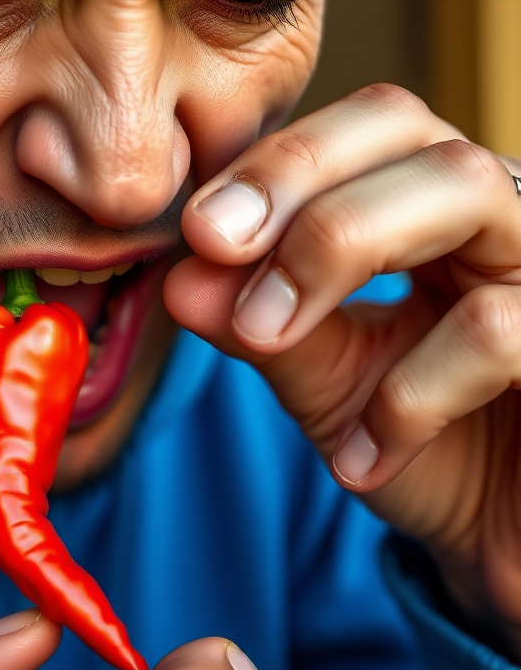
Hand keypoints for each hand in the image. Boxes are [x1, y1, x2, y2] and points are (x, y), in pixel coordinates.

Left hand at [166, 85, 520, 654]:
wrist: (510, 544)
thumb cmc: (427, 449)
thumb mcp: (325, 383)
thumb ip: (256, 328)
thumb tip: (180, 277)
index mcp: (438, 209)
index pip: (367, 125)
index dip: (277, 160)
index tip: (198, 228)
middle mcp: (507, 217)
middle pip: (412, 129)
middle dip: (295, 178)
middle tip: (214, 243)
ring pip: (465, 189)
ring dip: (331, 252)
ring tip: (261, 333)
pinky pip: (500, 331)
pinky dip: (407, 397)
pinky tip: (359, 460)